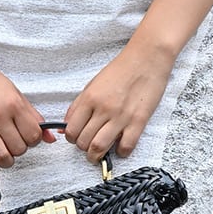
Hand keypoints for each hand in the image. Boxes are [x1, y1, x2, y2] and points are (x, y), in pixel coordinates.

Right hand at [0, 52, 54, 174]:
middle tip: (14, 143)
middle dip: (19, 149)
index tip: (27, 139)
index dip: (33, 140)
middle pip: (19, 148)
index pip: (33, 135)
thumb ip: (32, 116)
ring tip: (4, 155)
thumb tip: (49, 137)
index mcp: (14, 104)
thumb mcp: (15, 93)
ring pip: (1, 156)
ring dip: (6, 161)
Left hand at [65, 43, 171, 162]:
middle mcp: (103, 108)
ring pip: (100, 147)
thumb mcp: (92, 84)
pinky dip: (121, 152)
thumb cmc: (120, 70)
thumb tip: (65, 127)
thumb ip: (78, 106)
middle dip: (83, 148)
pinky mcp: (139, 121)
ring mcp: (121, 116)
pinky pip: (126, 146)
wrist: (147, 58)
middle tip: (88, 145)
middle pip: (83, 141)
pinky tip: (120, 147)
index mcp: (89, 98)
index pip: (71, 130)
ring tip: (98, 154)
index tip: (76, 138)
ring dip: (96, 155)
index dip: (71, 138)